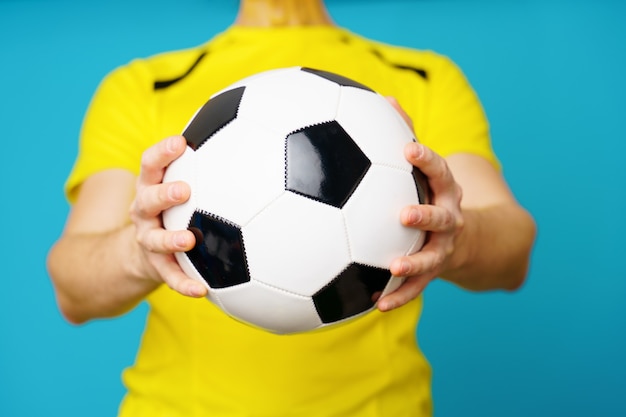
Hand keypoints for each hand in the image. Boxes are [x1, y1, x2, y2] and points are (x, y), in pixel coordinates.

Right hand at [129, 135, 207, 297]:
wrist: (142, 251)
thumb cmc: (172, 209)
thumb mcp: (176, 182)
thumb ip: (201, 161)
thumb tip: (236, 128)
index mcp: (150, 186)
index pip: (149, 164)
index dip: (161, 153)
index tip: (180, 142)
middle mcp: (143, 211)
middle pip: (146, 199)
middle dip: (163, 193)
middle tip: (184, 190)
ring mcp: (147, 239)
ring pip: (154, 239)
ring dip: (169, 239)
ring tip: (188, 240)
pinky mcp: (156, 266)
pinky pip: (169, 277)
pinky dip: (183, 283)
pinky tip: (201, 291)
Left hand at [377, 99, 464, 311]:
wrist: (464, 237)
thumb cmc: (430, 192)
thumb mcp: (424, 168)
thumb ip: (404, 134)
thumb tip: (384, 98)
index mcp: (445, 189)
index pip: (439, 171)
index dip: (426, 160)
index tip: (408, 149)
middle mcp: (450, 218)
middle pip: (442, 216)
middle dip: (426, 214)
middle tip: (403, 215)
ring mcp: (443, 247)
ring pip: (432, 257)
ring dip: (414, 264)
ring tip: (393, 268)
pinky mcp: (433, 271)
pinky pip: (418, 287)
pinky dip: (399, 296)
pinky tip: (377, 305)